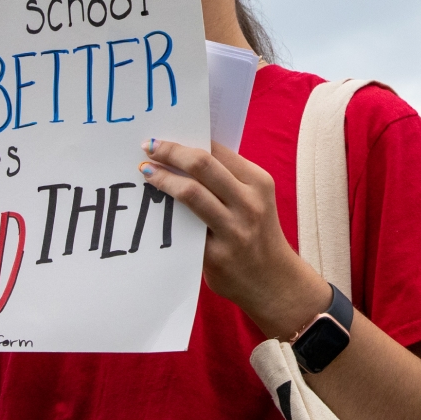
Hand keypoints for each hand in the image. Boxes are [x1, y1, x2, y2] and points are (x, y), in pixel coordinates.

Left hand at [138, 140, 329, 340]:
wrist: (274, 282)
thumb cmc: (258, 233)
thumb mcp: (255, 200)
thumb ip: (228, 179)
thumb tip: (186, 155)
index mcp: (258, 182)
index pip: (218, 150)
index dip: (189, 140)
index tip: (165, 136)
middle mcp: (249, 203)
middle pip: (202, 164)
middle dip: (171, 151)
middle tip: (148, 146)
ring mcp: (233, 230)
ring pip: (190, 193)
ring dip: (162, 178)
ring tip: (146, 171)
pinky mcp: (215, 255)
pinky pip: (184, 228)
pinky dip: (166, 214)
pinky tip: (154, 207)